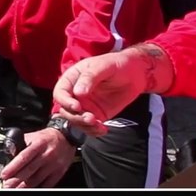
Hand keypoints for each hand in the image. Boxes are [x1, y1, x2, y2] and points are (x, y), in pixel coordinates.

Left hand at [0, 128, 75, 187]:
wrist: (67, 137)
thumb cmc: (47, 138)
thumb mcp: (33, 136)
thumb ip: (20, 143)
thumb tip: (10, 151)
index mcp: (39, 144)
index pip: (24, 157)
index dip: (13, 167)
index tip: (4, 174)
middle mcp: (47, 155)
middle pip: (29, 170)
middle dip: (16, 179)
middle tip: (7, 185)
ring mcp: (54, 165)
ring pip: (37, 178)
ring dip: (25, 186)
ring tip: (16, 189)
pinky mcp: (59, 172)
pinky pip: (48, 183)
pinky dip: (38, 187)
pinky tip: (30, 189)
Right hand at [54, 46, 168, 135]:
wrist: (135, 74)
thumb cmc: (117, 64)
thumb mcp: (103, 66)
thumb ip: (90, 77)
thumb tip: (78, 93)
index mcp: (72, 79)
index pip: (60, 93)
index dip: (65, 101)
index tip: (77, 106)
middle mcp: (75, 94)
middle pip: (65, 110)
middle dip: (76, 117)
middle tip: (90, 119)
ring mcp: (85, 105)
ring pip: (76, 121)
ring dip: (85, 126)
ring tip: (99, 126)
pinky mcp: (96, 115)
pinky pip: (90, 127)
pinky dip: (94, 131)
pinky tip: (103, 130)